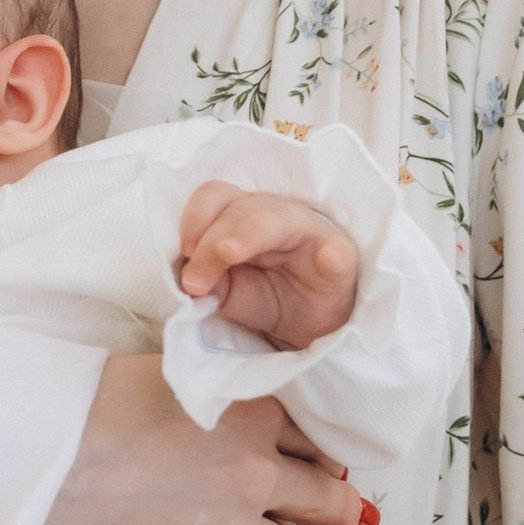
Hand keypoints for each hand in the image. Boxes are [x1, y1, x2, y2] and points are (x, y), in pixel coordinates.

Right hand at [24, 351, 374, 524]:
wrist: (20, 473)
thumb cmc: (67, 414)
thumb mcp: (155, 372)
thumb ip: (207, 386)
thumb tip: (225, 397)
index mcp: (243, 413)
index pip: (308, 432)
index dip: (318, 449)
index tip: (320, 458)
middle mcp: (251, 476)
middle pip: (322, 494)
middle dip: (340, 503)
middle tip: (348, 509)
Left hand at [177, 179, 358, 353]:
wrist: (312, 326)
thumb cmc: (269, 295)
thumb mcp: (228, 293)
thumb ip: (207, 282)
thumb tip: (186, 280)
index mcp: (244, 217)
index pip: (216, 198)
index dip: (195, 218)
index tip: (182, 251)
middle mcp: (276, 216)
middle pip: (241, 209)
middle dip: (211, 242)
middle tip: (194, 282)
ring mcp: (311, 235)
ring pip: (282, 219)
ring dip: (250, 234)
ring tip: (230, 252)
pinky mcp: (340, 262)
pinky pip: (339, 253)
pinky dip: (332, 254)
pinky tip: (327, 257)